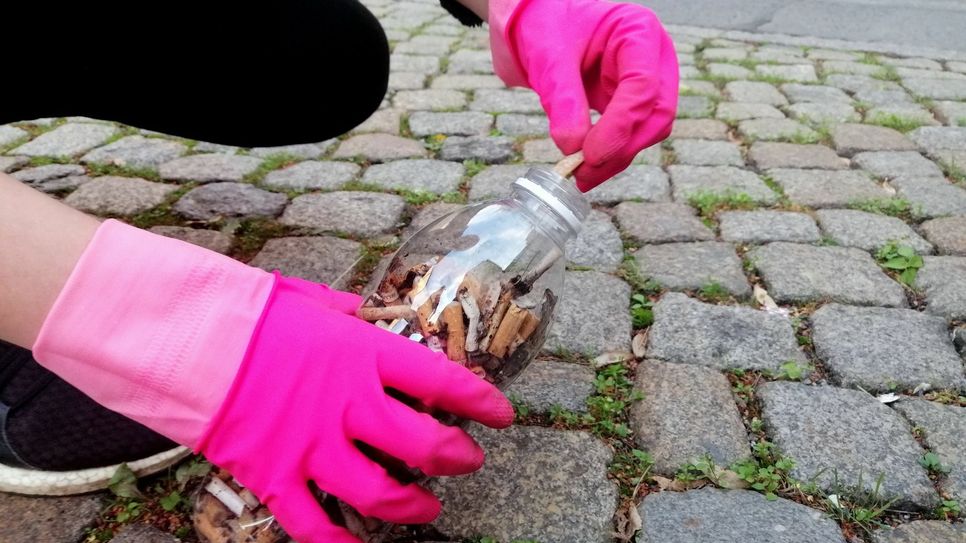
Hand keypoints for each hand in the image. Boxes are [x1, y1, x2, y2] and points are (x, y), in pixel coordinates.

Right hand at [33, 220, 512, 541]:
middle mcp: (348, 406)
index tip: (502, 415)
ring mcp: (313, 447)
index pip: (440, 381)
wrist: (188, 340)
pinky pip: (315, 526)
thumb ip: (346, 315)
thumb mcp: (310, 301)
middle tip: (466, 459)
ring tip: (427, 507)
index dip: (478, 401)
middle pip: (423, 445)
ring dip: (412, 506)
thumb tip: (362, 315)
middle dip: (456, 457)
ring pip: (380, 493)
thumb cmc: (252, 317)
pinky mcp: (276, 477)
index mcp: (362, 356)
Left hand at [489, 0, 678, 189]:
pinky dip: (610, 154)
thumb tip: (573, 147)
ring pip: (648, 130)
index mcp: (639, 32)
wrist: (536, 23)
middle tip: (586, 173)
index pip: (644, 86)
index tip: (589, 154)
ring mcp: (646, 83)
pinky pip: (630, 135)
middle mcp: (652, 58)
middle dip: (623, 148)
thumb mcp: (548, 56)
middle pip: (656, 114)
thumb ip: (563, 99)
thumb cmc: (545, 25)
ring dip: (617, 157)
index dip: (620, 126)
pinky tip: (585, 168)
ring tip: (581, 176)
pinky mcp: (630, 104)